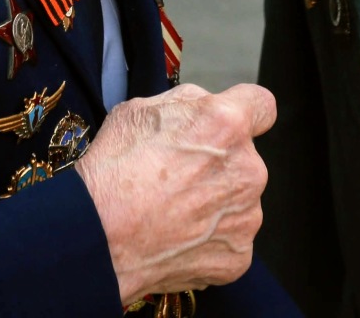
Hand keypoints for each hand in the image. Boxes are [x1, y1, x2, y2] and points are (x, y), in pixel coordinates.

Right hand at [75, 83, 275, 304]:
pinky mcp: (239, 256)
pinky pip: (230, 239)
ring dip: (215, 203)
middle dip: (219, 163)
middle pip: (245, 158)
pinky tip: (177, 238)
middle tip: (178, 177)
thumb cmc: (113, 171)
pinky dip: (208, 240)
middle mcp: (249, 169)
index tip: (232, 124)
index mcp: (227, 125)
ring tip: (172, 212)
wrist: (97, 237)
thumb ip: (187, 104)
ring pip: (239, 200)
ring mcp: (247, 217)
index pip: (262, 105)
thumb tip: (203, 108)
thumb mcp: (141, 110)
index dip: (245, 111)